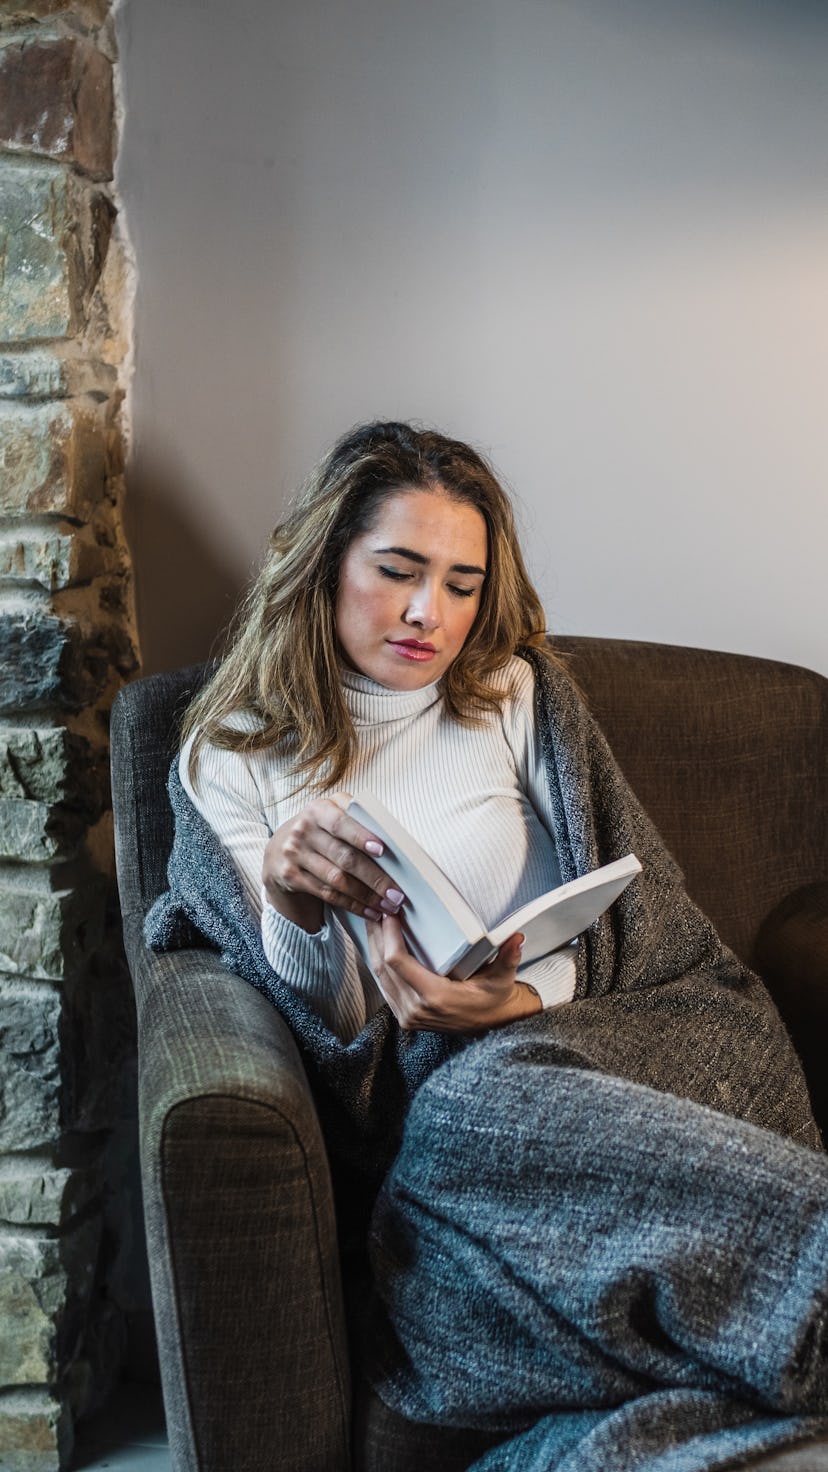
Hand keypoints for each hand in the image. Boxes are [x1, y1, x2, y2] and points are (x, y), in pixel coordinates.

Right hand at [262, 793, 404, 932]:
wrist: (279, 850)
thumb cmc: (319, 831)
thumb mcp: (331, 815)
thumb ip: (356, 819)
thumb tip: (395, 838)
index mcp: (318, 810)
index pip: (341, 823)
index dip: (361, 836)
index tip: (382, 850)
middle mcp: (303, 830)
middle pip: (344, 857)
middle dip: (374, 878)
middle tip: (397, 894)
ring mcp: (294, 854)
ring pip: (337, 880)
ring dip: (366, 896)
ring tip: (388, 906)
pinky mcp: (290, 876)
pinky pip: (327, 894)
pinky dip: (352, 904)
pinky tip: (370, 911)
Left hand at [365, 914, 541, 1031]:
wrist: (492, 1026)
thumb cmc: (494, 999)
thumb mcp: (503, 979)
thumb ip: (508, 958)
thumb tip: (517, 936)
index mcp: (435, 997)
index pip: (398, 962)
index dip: (389, 935)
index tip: (390, 914)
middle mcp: (416, 1009)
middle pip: (382, 967)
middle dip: (376, 936)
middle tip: (376, 909)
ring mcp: (408, 1016)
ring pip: (379, 977)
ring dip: (373, 948)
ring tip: (374, 922)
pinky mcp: (404, 1017)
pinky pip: (384, 986)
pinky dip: (379, 964)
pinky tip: (379, 945)